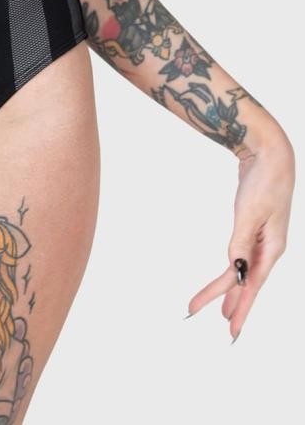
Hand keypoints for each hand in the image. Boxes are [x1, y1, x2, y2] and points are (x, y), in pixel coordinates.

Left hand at [186, 124, 294, 339]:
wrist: (270, 153)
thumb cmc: (265, 180)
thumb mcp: (250, 211)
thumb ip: (240, 241)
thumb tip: (234, 269)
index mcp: (273, 248)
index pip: (253, 285)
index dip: (241, 307)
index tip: (230, 329)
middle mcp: (269, 247)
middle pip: (246, 280)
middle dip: (227, 300)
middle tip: (208, 317)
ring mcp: (262, 237)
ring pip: (242, 268)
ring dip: (228, 287)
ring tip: (216, 309)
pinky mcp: (253, 226)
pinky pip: (241, 253)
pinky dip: (233, 266)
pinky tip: (230, 276)